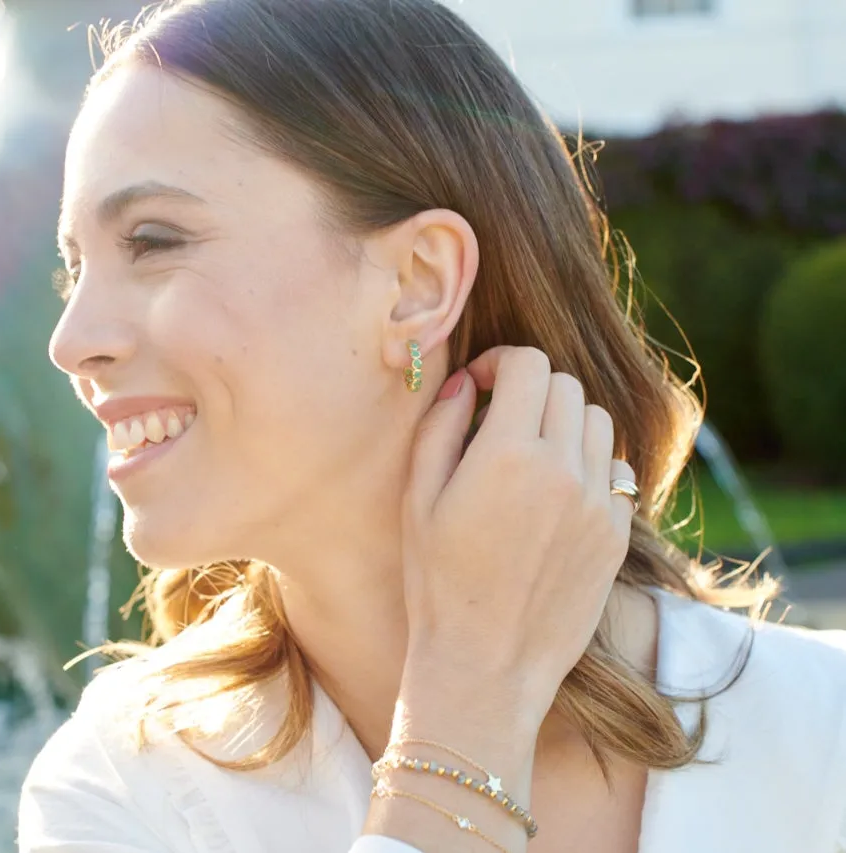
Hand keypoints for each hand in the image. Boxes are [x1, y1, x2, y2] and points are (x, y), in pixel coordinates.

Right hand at [400, 345, 636, 733]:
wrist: (486, 665)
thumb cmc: (438, 583)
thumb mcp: (418, 499)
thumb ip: (440, 428)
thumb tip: (464, 384)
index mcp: (507, 455)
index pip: (528, 364)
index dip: (501, 361)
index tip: (483, 383)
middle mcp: (563, 470)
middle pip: (565, 385)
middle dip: (531, 388)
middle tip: (503, 418)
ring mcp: (598, 503)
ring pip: (597, 421)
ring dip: (565, 420)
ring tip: (535, 452)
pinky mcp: (616, 534)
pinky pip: (616, 470)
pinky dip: (590, 463)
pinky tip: (561, 490)